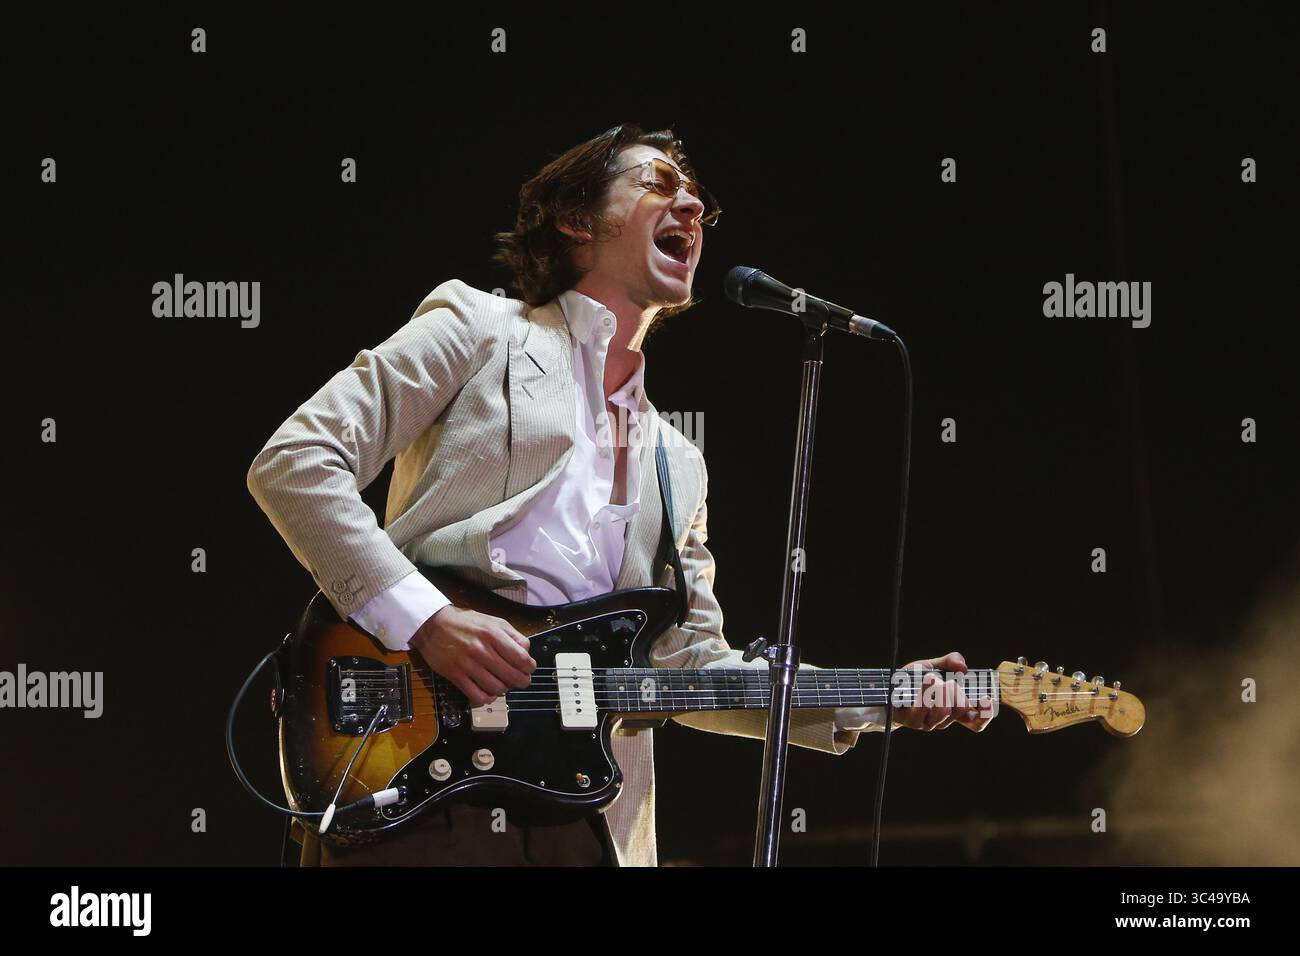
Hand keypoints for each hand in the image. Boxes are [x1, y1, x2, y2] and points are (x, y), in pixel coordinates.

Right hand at [409, 605, 535, 707]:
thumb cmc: (465, 623)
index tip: (529, 669)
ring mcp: (467, 664)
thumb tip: (526, 652)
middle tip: (522, 681)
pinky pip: (477, 695)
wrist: (433, 625)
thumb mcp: (493, 621)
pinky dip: (487, 698)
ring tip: (503, 684)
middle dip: (522, 682)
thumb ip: (512, 635)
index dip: (529, 668)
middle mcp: (481, 649)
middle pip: (511, 676)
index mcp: (493, 634)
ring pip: (496, 688)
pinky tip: (488, 692)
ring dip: (504, 690)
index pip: (521, 658)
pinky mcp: (455, 675)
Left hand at [889, 651, 993, 732]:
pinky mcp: (914, 721)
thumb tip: (963, 666)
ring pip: (943, 712)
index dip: (986, 713)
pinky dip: (925, 692)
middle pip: (962, 712)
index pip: (977, 721)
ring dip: (939, 691)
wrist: (888, 688)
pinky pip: (924, 710)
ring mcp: (929, 722)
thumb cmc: (914, 680)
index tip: (986, 697)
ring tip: (932, 678)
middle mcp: (944, 719)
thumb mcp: (933, 666)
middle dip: (958, 692)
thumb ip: (950, 662)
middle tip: (950, 682)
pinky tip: (925, 681)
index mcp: (954, 709)